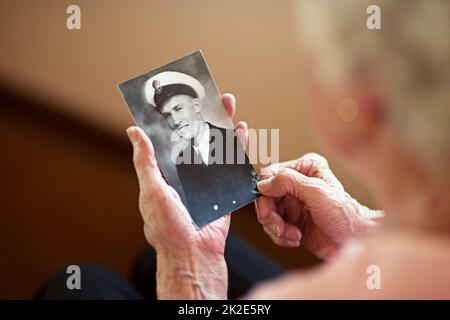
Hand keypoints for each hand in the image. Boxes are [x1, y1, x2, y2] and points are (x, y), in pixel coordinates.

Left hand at [126, 93, 247, 298]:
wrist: (193, 254)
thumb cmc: (167, 227)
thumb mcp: (151, 190)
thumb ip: (145, 161)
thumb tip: (134, 132)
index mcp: (167, 173)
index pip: (172, 140)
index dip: (178, 120)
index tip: (184, 100)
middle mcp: (187, 175)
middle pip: (198, 139)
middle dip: (206, 116)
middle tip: (213, 96)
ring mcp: (207, 182)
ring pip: (216, 148)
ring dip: (223, 126)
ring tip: (229, 105)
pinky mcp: (223, 191)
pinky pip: (232, 166)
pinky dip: (238, 149)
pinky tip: (241, 132)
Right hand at [256, 153, 382, 259]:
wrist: (355, 241)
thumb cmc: (346, 216)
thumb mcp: (317, 194)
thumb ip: (289, 182)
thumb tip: (263, 183)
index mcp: (305, 168)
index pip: (270, 175)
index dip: (266, 193)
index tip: (269, 209)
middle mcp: (296, 183)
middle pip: (265, 197)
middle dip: (271, 216)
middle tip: (280, 228)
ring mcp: (293, 202)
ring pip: (267, 214)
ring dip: (277, 228)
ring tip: (293, 234)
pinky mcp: (291, 220)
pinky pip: (272, 227)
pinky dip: (280, 236)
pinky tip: (296, 238)